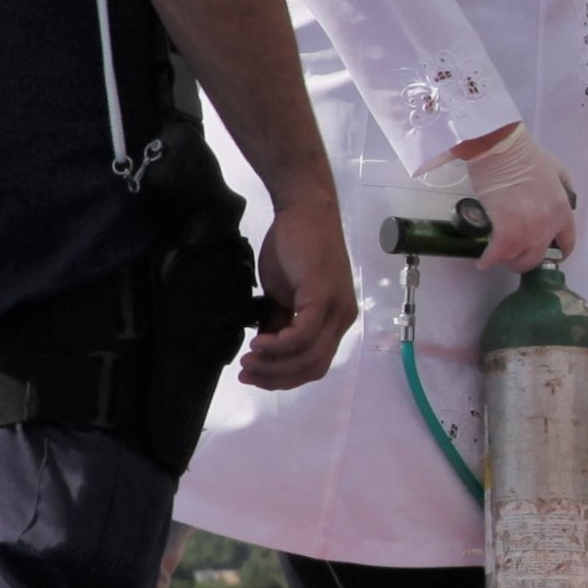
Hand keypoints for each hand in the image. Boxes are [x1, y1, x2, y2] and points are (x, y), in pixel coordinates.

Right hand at [238, 186, 353, 389]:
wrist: (302, 210)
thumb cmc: (293, 247)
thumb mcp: (283, 294)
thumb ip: (280, 321)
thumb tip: (265, 347)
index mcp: (334, 320)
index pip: (313, 364)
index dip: (283, 377)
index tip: (253, 376)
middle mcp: (341, 319)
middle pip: (312, 367)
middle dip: (276, 377)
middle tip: (246, 374)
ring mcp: (336, 308)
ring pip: (309, 356)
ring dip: (274, 365)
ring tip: (248, 361)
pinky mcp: (324, 296)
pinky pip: (304, 335)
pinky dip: (280, 346)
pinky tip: (258, 344)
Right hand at [459, 122, 577, 273]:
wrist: (502, 149)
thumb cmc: (527, 156)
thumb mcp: (558, 171)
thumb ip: (563, 190)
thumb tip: (561, 203)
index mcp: (563, 212)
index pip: (567, 243)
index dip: (557, 252)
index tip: (547, 255)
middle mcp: (547, 227)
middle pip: (538, 258)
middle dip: (526, 261)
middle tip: (515, 256)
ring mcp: (527, 231)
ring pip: (516, 258)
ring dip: (506, 258)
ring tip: (498, 254)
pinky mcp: (505, 231)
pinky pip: (497, 254)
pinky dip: (488, 260)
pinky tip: (483, 261)